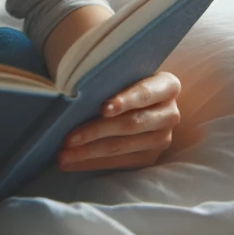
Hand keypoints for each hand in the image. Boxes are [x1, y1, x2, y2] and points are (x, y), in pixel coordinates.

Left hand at [57, 70, 180, 170]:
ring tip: (63, 155)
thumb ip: (111, 75)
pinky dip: (92, 163)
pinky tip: (72, 162)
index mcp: (168, 86)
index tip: (102, 108)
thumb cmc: (126, 78)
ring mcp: (161, 138)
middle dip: (96, 131)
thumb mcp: (126, 71)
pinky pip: (119, 163)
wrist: (143, 98)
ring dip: (89, 152)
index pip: (145, 93)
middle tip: (68, 137)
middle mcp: (170, 114)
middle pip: (130, 124)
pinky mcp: (150, 157)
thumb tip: (74, 81)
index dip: (125, 101)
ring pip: (122, 147)